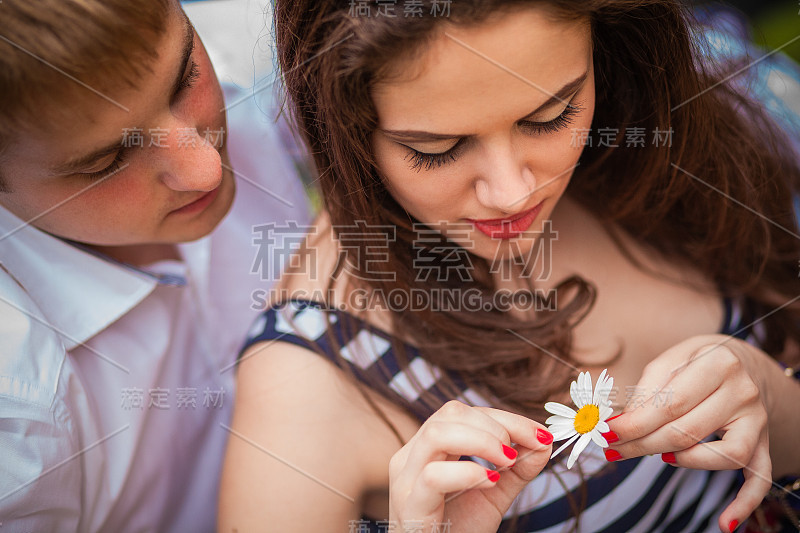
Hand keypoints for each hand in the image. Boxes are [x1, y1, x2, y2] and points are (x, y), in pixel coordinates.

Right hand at [388, 400, 553, 531]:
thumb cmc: (459, 530)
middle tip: (518, 452)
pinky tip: (491, 481)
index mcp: (428, 448)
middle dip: (494, 425)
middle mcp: (411, 457)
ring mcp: (406, 481)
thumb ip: (518, 468)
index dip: (505, 418)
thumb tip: (545, 442)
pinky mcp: (410, 508)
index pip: (463, 413)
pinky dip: (468, 472)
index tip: (540, 435)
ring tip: (507, 461)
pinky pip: (433, 477)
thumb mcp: (494, 493)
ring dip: (481, 441)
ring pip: (436, 434)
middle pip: (450, 413)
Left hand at [605, 335, 773, 532]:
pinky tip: (724, 523)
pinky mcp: (763, 444)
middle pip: (689, 431)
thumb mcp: (670, 361)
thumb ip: (647, 390)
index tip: (607, 433)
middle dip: (643, 444)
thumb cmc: (695, 363)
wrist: (740, 364)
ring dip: (684, 462)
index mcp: (719, 363)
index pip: (671, 403)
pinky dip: (744, 503)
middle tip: (614, 450)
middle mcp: (743, 392)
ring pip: (723, 456)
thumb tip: (622, 423)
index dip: (636, 423)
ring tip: (660, 456)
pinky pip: (759, 479)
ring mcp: (757, 421)